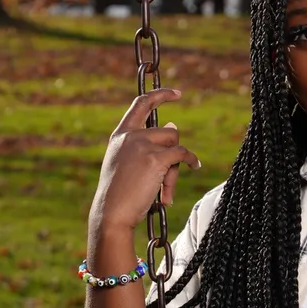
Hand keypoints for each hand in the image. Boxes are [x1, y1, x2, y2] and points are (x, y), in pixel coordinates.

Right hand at [88, 88, 200, 242]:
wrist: (111, 213)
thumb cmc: (119, 196)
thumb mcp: (127, 165)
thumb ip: (146, 146)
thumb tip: (173, 126)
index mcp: (120, 136)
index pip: (141, 104)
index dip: (160, 95)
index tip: (176, 94)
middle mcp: (130, 136)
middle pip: (167, 131)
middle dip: (174, 151)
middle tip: (169, 176)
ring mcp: (142, 145)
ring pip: (175, 144)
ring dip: (176, 167)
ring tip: (166, 191)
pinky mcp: (155, 159)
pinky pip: (182, 154)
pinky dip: (191, 160)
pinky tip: (195, 166)